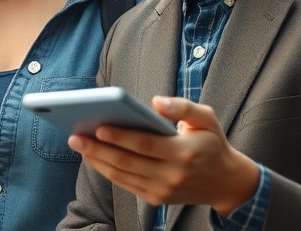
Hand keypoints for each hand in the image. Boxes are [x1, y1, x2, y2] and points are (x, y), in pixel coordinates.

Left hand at [67, 96, 260, 213]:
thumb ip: (183, 107)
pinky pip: (126, 185)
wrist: (225, 182)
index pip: (146, 145)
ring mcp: (163, 190)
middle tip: (75, 137)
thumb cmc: (212, 143)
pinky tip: (94, 158)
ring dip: (97, 161)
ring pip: (123, 176)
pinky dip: (108, 172)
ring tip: (78, 145)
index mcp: (184, 152)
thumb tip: (156, 102)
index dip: (121, 137)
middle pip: (128, 162)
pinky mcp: (157, 198)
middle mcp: (172, 175)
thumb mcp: (207, 118)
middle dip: (98, 150)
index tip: (98, 127)